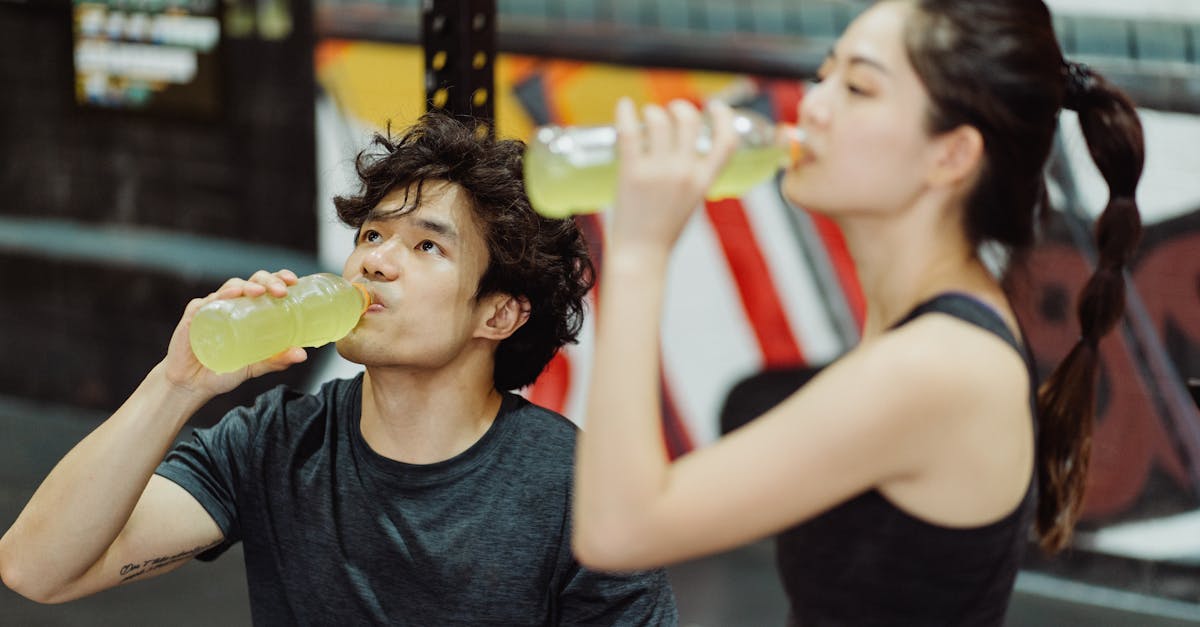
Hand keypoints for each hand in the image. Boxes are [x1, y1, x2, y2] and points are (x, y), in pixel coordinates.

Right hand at [163, 269, 307, 396]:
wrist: (193, 384)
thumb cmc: (224, 369)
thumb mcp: (256, 366)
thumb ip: (277, 360)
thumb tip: (302, 355)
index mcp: (249, 309)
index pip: (266, 286)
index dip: (279, 278)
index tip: (293, 281)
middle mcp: (232, 304)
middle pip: (252, 282)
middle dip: (268, 281)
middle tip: (281, 291)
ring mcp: (212, 307)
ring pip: (231, 286)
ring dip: (246, 285)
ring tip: (259, 292)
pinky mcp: (193, 317)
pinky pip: (206, 302)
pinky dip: (220, 296)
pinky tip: (230, 295)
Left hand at [609, 98, 738, 254]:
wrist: (641, 254)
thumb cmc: (663, 231)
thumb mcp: (691, 202)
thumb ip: (692, 176)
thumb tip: (682, 148)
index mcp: (703, 181)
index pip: (726, 141)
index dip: (724, 117)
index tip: (716, 106)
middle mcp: (684, 172)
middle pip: (688, 120)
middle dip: (680, 108)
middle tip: (670, 111)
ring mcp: (657, 171)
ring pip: (658, 119)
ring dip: (652, 112)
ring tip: (646, 117)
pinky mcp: (631, 172)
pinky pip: (629, 132)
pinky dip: (625, 113)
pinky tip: (624, 105)